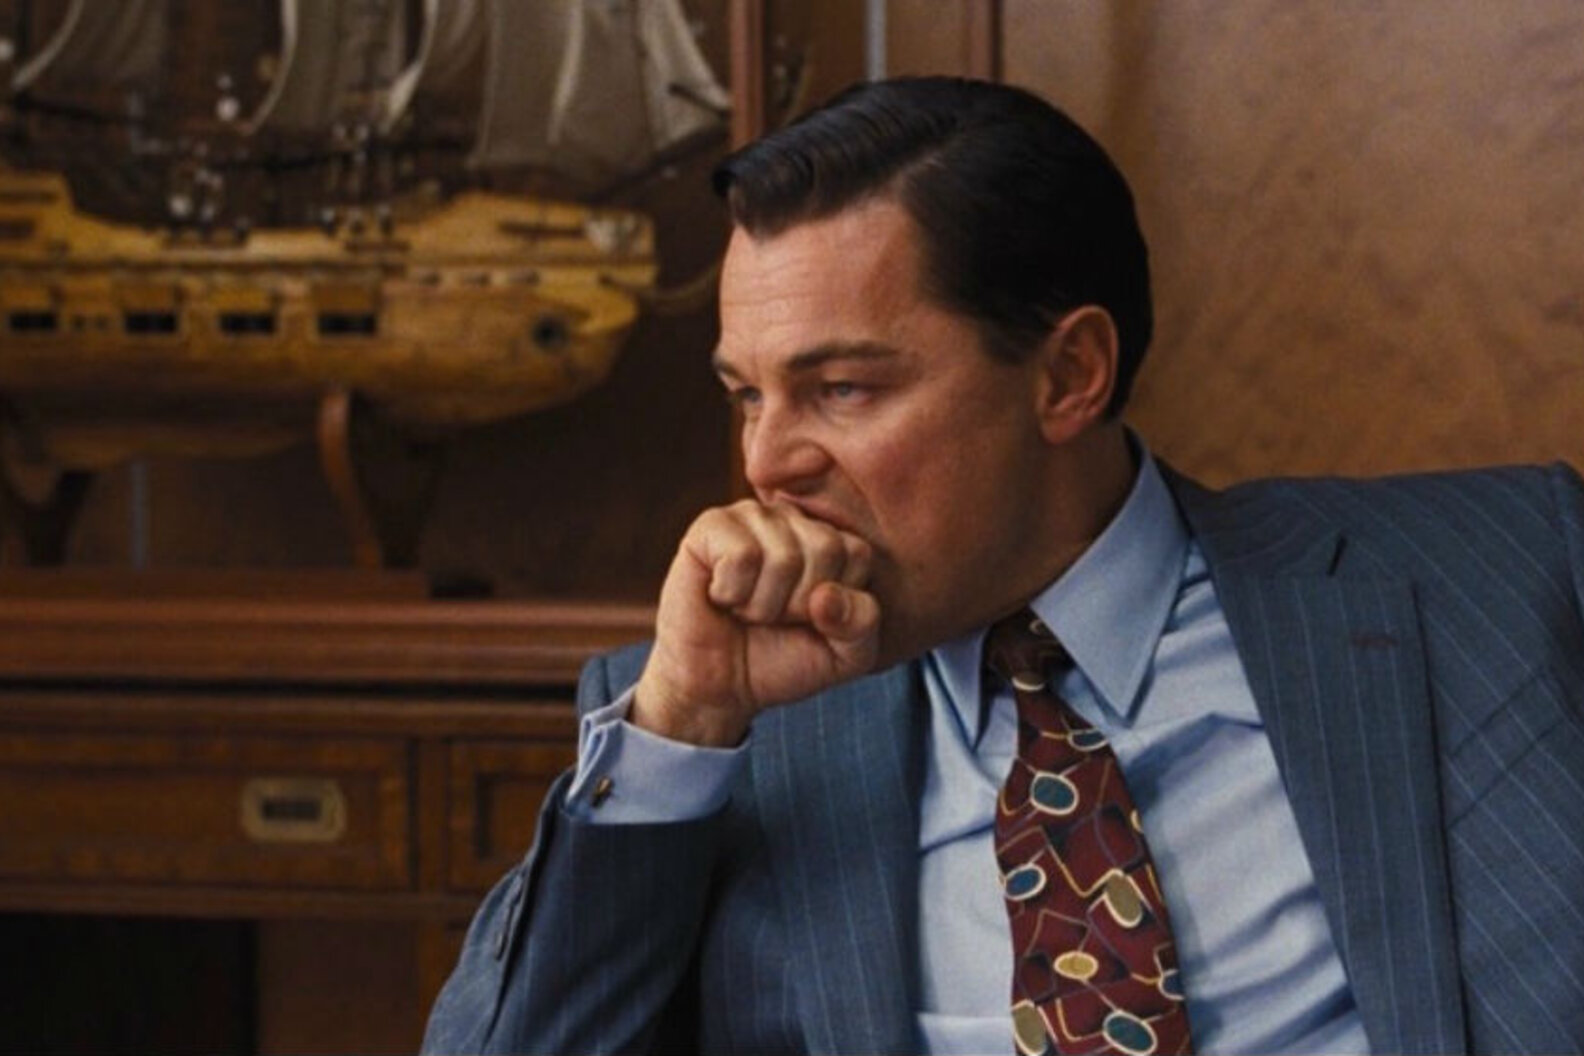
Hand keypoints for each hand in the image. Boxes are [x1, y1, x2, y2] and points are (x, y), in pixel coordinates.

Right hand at [632, 500, 880, 746]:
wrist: (719, 688)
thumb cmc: (781, 661)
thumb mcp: (845, 654)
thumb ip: (861, 623)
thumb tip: (827, 594)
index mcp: (829, 539)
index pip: (858, 555)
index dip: (836, 605)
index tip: (808, 620)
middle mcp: (792, 518)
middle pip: (825, 549)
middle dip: (799, 604)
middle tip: (773, 616)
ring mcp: (750, 517)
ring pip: (783, 557)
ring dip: (762, 605)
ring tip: (745, 609)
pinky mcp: (710, 526)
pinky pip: (742, 556)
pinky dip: (732, 593)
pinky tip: (720, 596)